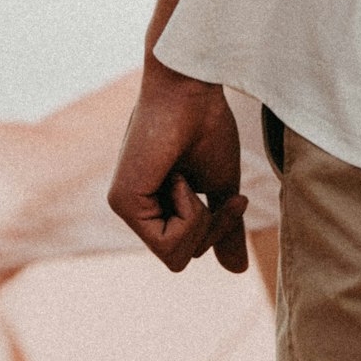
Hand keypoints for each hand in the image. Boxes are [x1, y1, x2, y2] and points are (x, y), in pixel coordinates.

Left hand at [108, 57, 248, 273]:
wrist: (193, 88)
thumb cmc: (207, 127)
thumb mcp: (223, 190)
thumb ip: (225, 230)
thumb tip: (238, 271)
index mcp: (154, 206)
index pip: (186, 252)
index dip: (216, 233)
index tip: (235, 198)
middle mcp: (135, 209)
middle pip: (180, 260)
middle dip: (208, 230)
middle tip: (209, 188)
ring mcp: (124, 206)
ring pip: (175, 257)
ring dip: (198, 221)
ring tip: (186, 177)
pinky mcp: (122, 202)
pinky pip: (168, 243)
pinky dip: (188, 213)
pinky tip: (177, 176)